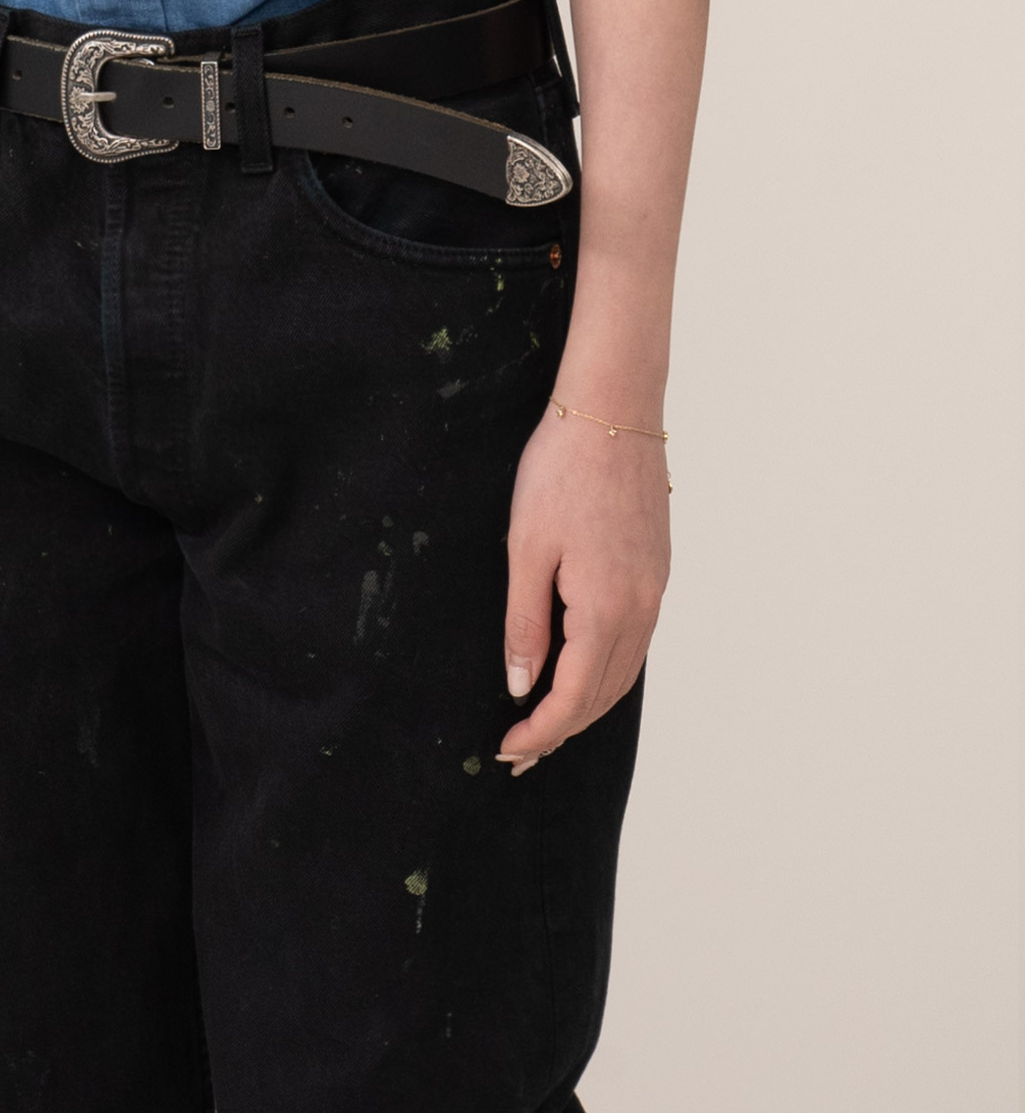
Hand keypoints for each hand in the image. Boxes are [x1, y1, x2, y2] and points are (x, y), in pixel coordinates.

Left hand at [496, 398, 669, 773]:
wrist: (612, 413)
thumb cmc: (560, 472)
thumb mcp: (526, 549)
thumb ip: (526, 623)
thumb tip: (522, 686)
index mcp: (605, 610)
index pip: (572, 698)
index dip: (540, 732)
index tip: (507, 749)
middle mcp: (641, 610)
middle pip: (603, 695)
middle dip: (562, 730)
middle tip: (521, 752)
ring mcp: (655, 591)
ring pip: (624, 672)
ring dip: (587, 704)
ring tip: (549, 724)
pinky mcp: (657, 571)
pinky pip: (636, 642)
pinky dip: (608, 670)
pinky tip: (583, 670)